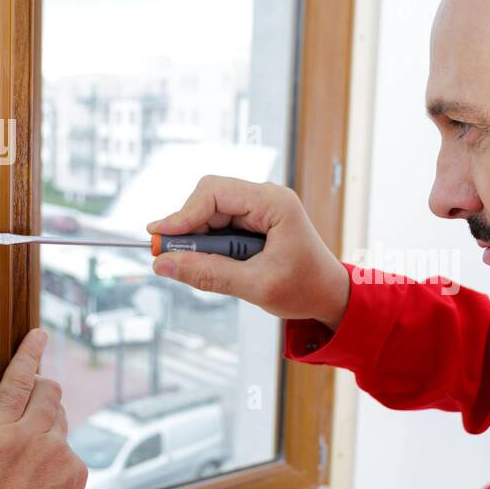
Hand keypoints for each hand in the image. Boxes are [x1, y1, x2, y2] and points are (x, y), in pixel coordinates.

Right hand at [147, 175, 350, 329]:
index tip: (159, 238)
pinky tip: (211, 262)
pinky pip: (219, 224)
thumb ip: (209, 274)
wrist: (330, 295)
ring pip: (210, 212)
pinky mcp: (254, 220)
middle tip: (167, 256)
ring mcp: (260, 207)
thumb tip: (163, 264)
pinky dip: (208, 242)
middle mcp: (267, 197)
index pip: (215, 192)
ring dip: (197, 238)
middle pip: (209, 198)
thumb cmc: (305, 289)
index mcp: (275, 203)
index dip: (183, 214)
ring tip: (195, 265)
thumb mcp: (255, 286)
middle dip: (186, 227)